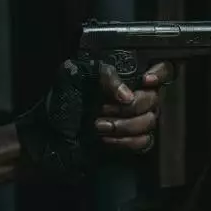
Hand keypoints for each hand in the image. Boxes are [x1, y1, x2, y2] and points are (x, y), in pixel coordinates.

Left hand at [15, 59, 175, 174]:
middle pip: (154, 99)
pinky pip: (144, 141)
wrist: (48, 137)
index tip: (144, 81)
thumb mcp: (76, 76)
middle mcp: (135, 96)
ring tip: (98, 126)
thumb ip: (104, 75)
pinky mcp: (132, 141)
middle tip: (101, 110)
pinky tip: (106, 140)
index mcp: (125, 76)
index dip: (160, 74)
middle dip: (129, 107)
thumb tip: (127, 95)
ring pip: (150, 121)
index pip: (161, 69)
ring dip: (124, 126)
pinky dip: (125, 142)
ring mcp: (135, 119)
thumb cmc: (60, 103)